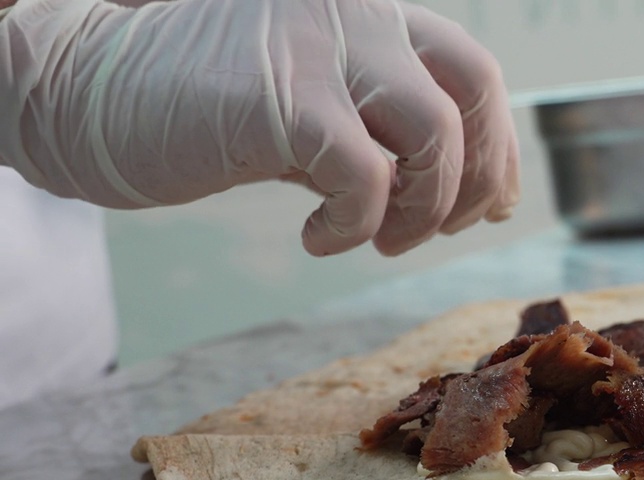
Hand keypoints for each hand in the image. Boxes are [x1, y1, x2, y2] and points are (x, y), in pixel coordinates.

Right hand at [0, 0, 519, 255]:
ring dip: (424, 210)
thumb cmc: (208, 108)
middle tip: (442, 230)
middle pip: (474, 93)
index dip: (497, 148)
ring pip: (436, 136)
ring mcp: (325, 46)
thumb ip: (390, 134)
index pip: (475, 72)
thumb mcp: (317, 110)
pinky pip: (369, 180)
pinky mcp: (287, 99)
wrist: (93, 93)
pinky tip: (318, 238)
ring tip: (381, 240)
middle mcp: (359, 12)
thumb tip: (478, 197)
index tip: (488, 208)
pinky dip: (357, 227)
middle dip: (476, 178)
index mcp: (371, 10)